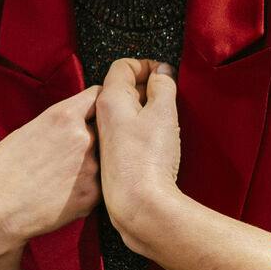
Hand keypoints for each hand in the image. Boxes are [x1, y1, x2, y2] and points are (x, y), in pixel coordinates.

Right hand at [0, 85, 100, 251]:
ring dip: (92, 163)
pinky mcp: (93, 196)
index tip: (97, 110)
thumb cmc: (0, 171)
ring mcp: (92, 168)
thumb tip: (80, 121)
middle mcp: (84, 138)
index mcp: (64, 116)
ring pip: (104, 158)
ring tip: (61, 177)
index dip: (98, 104)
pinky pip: (100, 184)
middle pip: (105, 129)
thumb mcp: (28, 131)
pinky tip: (63, 193)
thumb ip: (60, 123)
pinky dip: (88, 187)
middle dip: (96, 135)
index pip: (99, 96)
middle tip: (72, 152)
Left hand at [95, 59, 182, 246]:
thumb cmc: (147, 159)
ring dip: (146, 110)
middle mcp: (101, 117)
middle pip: (123, 88)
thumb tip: (161, 73)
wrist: (137, 204)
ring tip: (165, 120)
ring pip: (125, 112)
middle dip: (148, 87)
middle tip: (169, 96)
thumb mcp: (163, 112)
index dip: (146, 65)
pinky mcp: (112, 157)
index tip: (165, 74)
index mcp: (110, 99)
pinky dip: (141, 129)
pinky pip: (125, 132)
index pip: (123, 66)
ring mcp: (105, 139)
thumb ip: (163, 85)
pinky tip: (157, 142)